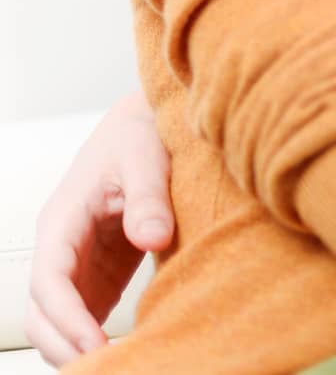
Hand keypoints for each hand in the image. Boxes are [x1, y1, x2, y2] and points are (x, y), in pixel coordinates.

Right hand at [24, 92, 172, 365]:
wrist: (145, 124)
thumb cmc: (140, 133)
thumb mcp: (146, 155)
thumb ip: (149, 196)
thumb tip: (153, 237)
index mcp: (63, 219)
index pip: (50, 281)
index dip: (67, 318)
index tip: (94, 346)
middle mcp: (62, 246)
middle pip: (44, 312)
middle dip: (64, 346)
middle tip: (105, 371)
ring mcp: (79, 262)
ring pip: (60, 318)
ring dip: (77, 347)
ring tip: (118, 368)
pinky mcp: (101, 270)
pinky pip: (87, 312)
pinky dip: (96, 337)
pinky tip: (127, 354)